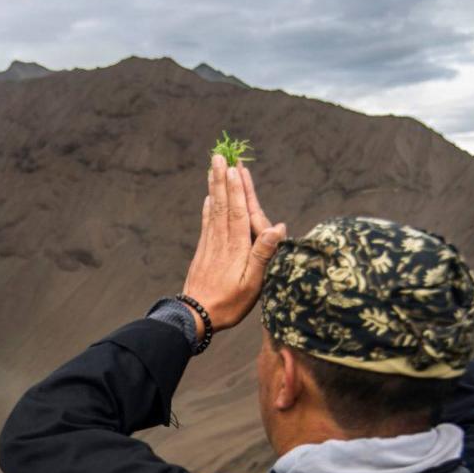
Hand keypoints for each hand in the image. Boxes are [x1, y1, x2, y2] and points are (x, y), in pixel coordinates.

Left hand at [180, 155, 286, 334]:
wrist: (196, 316)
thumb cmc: (229, 303)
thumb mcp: (253, 284)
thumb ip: (263, 254)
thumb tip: (278, 228)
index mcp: (237, 247)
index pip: (238, 212)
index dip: (238, 190)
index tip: (235, 168)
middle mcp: (222, 241)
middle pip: (223, 204)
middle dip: (223, 180)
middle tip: (220, 156)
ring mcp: (210, 245)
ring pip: (213, 210)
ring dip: (214, 187)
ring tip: (213, 167)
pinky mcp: (203, 251)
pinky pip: (206, 223)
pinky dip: (208, 207)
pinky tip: (208, 197)